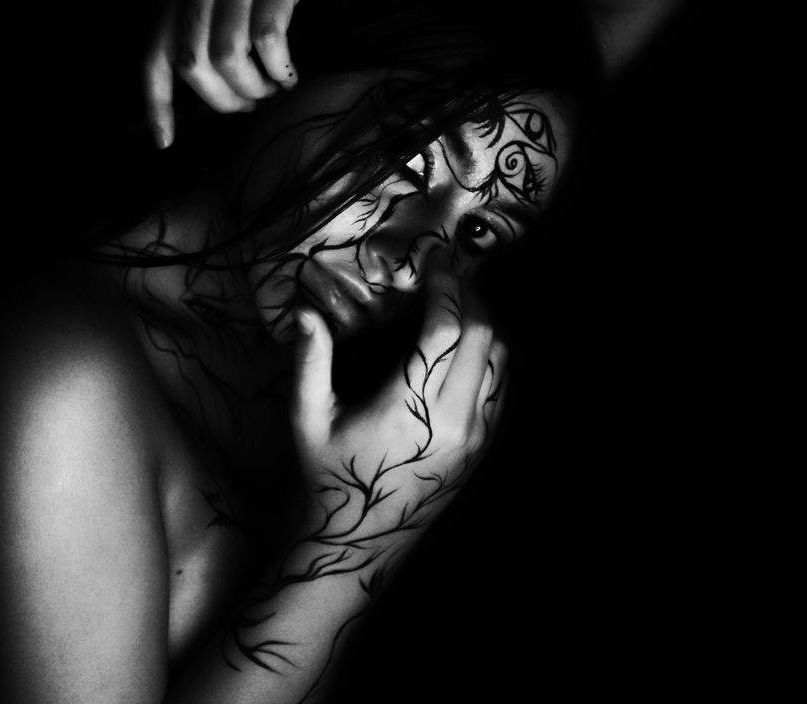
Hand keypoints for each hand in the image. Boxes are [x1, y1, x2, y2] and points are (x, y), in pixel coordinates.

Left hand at [143, 0, 357, 147]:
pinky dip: (279, 68)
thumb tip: (196, 76)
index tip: (165, 142)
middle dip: (220, 101)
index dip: (156, 105)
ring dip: (252, 88)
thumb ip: (197, 12)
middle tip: (247, 106)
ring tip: (272, 90)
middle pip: (193, 67)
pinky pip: (268, 41)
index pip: (153, 57)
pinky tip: (290, 74)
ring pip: (229, 59)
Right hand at [288, 269, 507, 555]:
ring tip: (458, 302)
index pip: (446, 330)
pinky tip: (466, 344)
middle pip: (484, 337)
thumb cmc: (329, 481)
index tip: (434, 261)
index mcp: (410, 410)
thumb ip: (309, 363)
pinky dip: (490, 355)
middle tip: (447, 275)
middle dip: (469, 296)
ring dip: (485, 324)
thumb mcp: (309, 420)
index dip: (445, 287)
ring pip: (500, 361)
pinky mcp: (481, 450)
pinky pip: (501, 388)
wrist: (358, 545)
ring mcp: (474, 438)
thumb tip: (305, 314)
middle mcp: (453, 422)